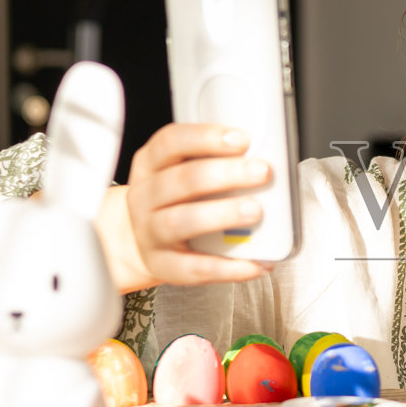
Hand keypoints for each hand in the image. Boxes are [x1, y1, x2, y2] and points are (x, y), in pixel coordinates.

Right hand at [104, 123, 274, 289]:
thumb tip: (266, 160)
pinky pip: (194, 268)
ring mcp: (150, 233)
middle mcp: (145, 196)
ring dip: (221, 214)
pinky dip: (228, 267)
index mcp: (150, 165)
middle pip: (181, 180)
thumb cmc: (173, 202)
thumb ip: (212, 163)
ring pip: (181, 221)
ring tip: (255, 211)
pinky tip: (255, 263)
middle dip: (224, 174)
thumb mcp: (179, 173)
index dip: (205, 138)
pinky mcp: (163, 265)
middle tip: (261, 172)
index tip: (242, 139)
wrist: (139, 243)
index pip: (171, 142)